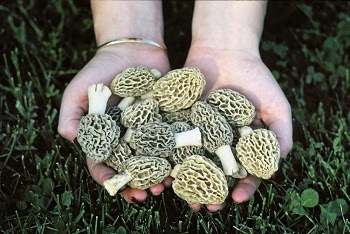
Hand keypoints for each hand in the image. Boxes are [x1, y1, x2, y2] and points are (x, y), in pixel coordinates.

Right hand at [58, 44, 169, 202]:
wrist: (131, 50)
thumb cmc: (101, 70)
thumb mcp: (79, 89)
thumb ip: (71, 113)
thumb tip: (69, 137)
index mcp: (106, 137)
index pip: (103, 163)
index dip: (108, 177)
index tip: (114, 186)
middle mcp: (128, 139)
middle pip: (132, 167)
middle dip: (138, 184)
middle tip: (147, 195)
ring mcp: (149, 131)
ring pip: (154, 159)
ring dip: (160, 175)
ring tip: (166, 184)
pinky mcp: (167, 121)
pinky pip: (172, 141)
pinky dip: (176, 154)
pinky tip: (182, 164)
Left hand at [184, 46, 292, 211]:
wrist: (225, 52)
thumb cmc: (256, 78)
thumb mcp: (277, 107)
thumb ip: (280, 136)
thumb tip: (277, 167)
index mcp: (242, 145)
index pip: (244, 172)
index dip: (243, 187)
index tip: (238, 199)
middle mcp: (219, 143)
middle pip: (215, 173)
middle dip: (211, 192)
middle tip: (206, 208)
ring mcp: (198, 133)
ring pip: (192, 163)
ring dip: (187, 181)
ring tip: (182, 196)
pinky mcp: (179, 122)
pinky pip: (173, 143)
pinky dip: (168, 157)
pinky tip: (165, 171)